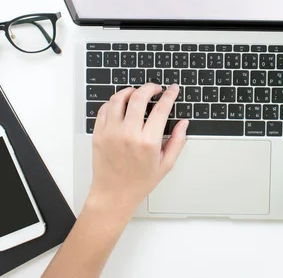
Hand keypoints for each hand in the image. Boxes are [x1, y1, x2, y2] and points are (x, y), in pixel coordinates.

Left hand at [88, 83, 188, 217]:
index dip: (169, 95)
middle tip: (155, 88)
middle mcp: (128, 135)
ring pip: (118, 99)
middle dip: (150, 87)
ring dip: (130, 91)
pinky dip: (114, 102)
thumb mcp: (165, 164)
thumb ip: (177, 141)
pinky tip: (121, 104)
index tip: (173, 89)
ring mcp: (111, 133)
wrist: (114, 195)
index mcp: (148, 142)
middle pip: (139, 97)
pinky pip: (104, 109)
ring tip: (137, 93)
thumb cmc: (138, 182)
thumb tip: (183, 123)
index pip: (161, 109)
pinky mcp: (98, 134)